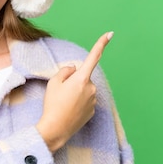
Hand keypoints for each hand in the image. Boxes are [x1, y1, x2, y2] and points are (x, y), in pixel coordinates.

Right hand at [36, 32, 113, 152]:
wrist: (55, 130)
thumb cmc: (53, 105)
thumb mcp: (53, 82)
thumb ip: (65, 71)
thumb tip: (74, 70)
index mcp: (82, 79)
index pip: (93, 57)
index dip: (101, 44)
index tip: (110, 34)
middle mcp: (91, 88)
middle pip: (83, 77)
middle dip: (74, 81)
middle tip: (61, 93)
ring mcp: (93, 100)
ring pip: (84, 90)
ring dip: (76, 93)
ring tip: (64, 104)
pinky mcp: (93, 111)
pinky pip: (86, 101)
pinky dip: (78, 103)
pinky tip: (69, 110)